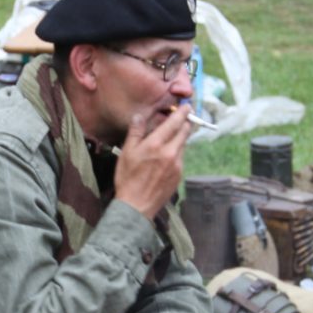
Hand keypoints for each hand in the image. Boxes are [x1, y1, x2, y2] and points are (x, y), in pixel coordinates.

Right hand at [112, 106, 190, 220]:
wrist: (136, 206)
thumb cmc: (128, 178)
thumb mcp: (126, 152)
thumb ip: (135, 132)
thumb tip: (139, 116)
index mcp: (156, 144)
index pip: (175, 123)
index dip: (182, 113)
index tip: (186, 106)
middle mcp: (171, 152)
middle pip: (185, 132)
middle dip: (186, 123)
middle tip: (185, 116)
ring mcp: (177, 165)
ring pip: (183, 145)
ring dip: (180, 139)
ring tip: (171, 138)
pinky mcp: (179, 175)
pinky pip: (180, 158)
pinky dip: (176, 153)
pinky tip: (166, 157)